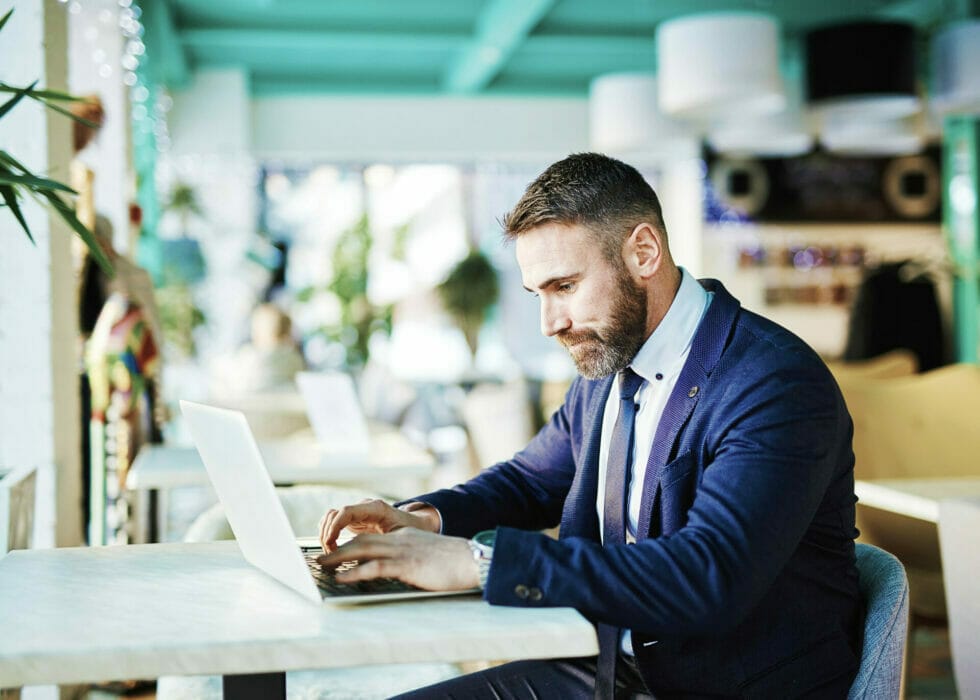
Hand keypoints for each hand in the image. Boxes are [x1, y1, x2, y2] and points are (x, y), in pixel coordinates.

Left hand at [317, 528, 478, 590]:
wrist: (474, 560)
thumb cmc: (456, 562)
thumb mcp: (430, 556)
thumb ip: (413, 559)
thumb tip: (403, 571)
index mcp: (406, 537)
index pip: (374, 537)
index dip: (353, 544)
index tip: (339, 552)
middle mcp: (401, 539)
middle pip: (363, 540)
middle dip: (340, 549)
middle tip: (322, 558)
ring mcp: (403, 551)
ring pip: (363, 549)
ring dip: (340, 558)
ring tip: (324, 566)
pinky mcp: (407, 564)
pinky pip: (375, 566)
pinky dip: (355, 572)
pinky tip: (343, 577)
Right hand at [318, 499, 439, 552]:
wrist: (417, 524)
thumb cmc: (411, 530)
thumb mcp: (401, 537)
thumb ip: (386, 543)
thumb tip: (369, 558)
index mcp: (375, 508)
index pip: (347, 512)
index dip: (334, 527)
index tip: (330, 544)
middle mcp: (363, 508)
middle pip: (334, 515)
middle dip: (327, 534)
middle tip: (330, 555)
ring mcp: (357, 514)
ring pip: (330, 518)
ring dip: (326, 535)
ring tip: (332, 554)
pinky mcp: (354, 522)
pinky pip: (334, 524)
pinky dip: (329, 536)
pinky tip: (334, 550)